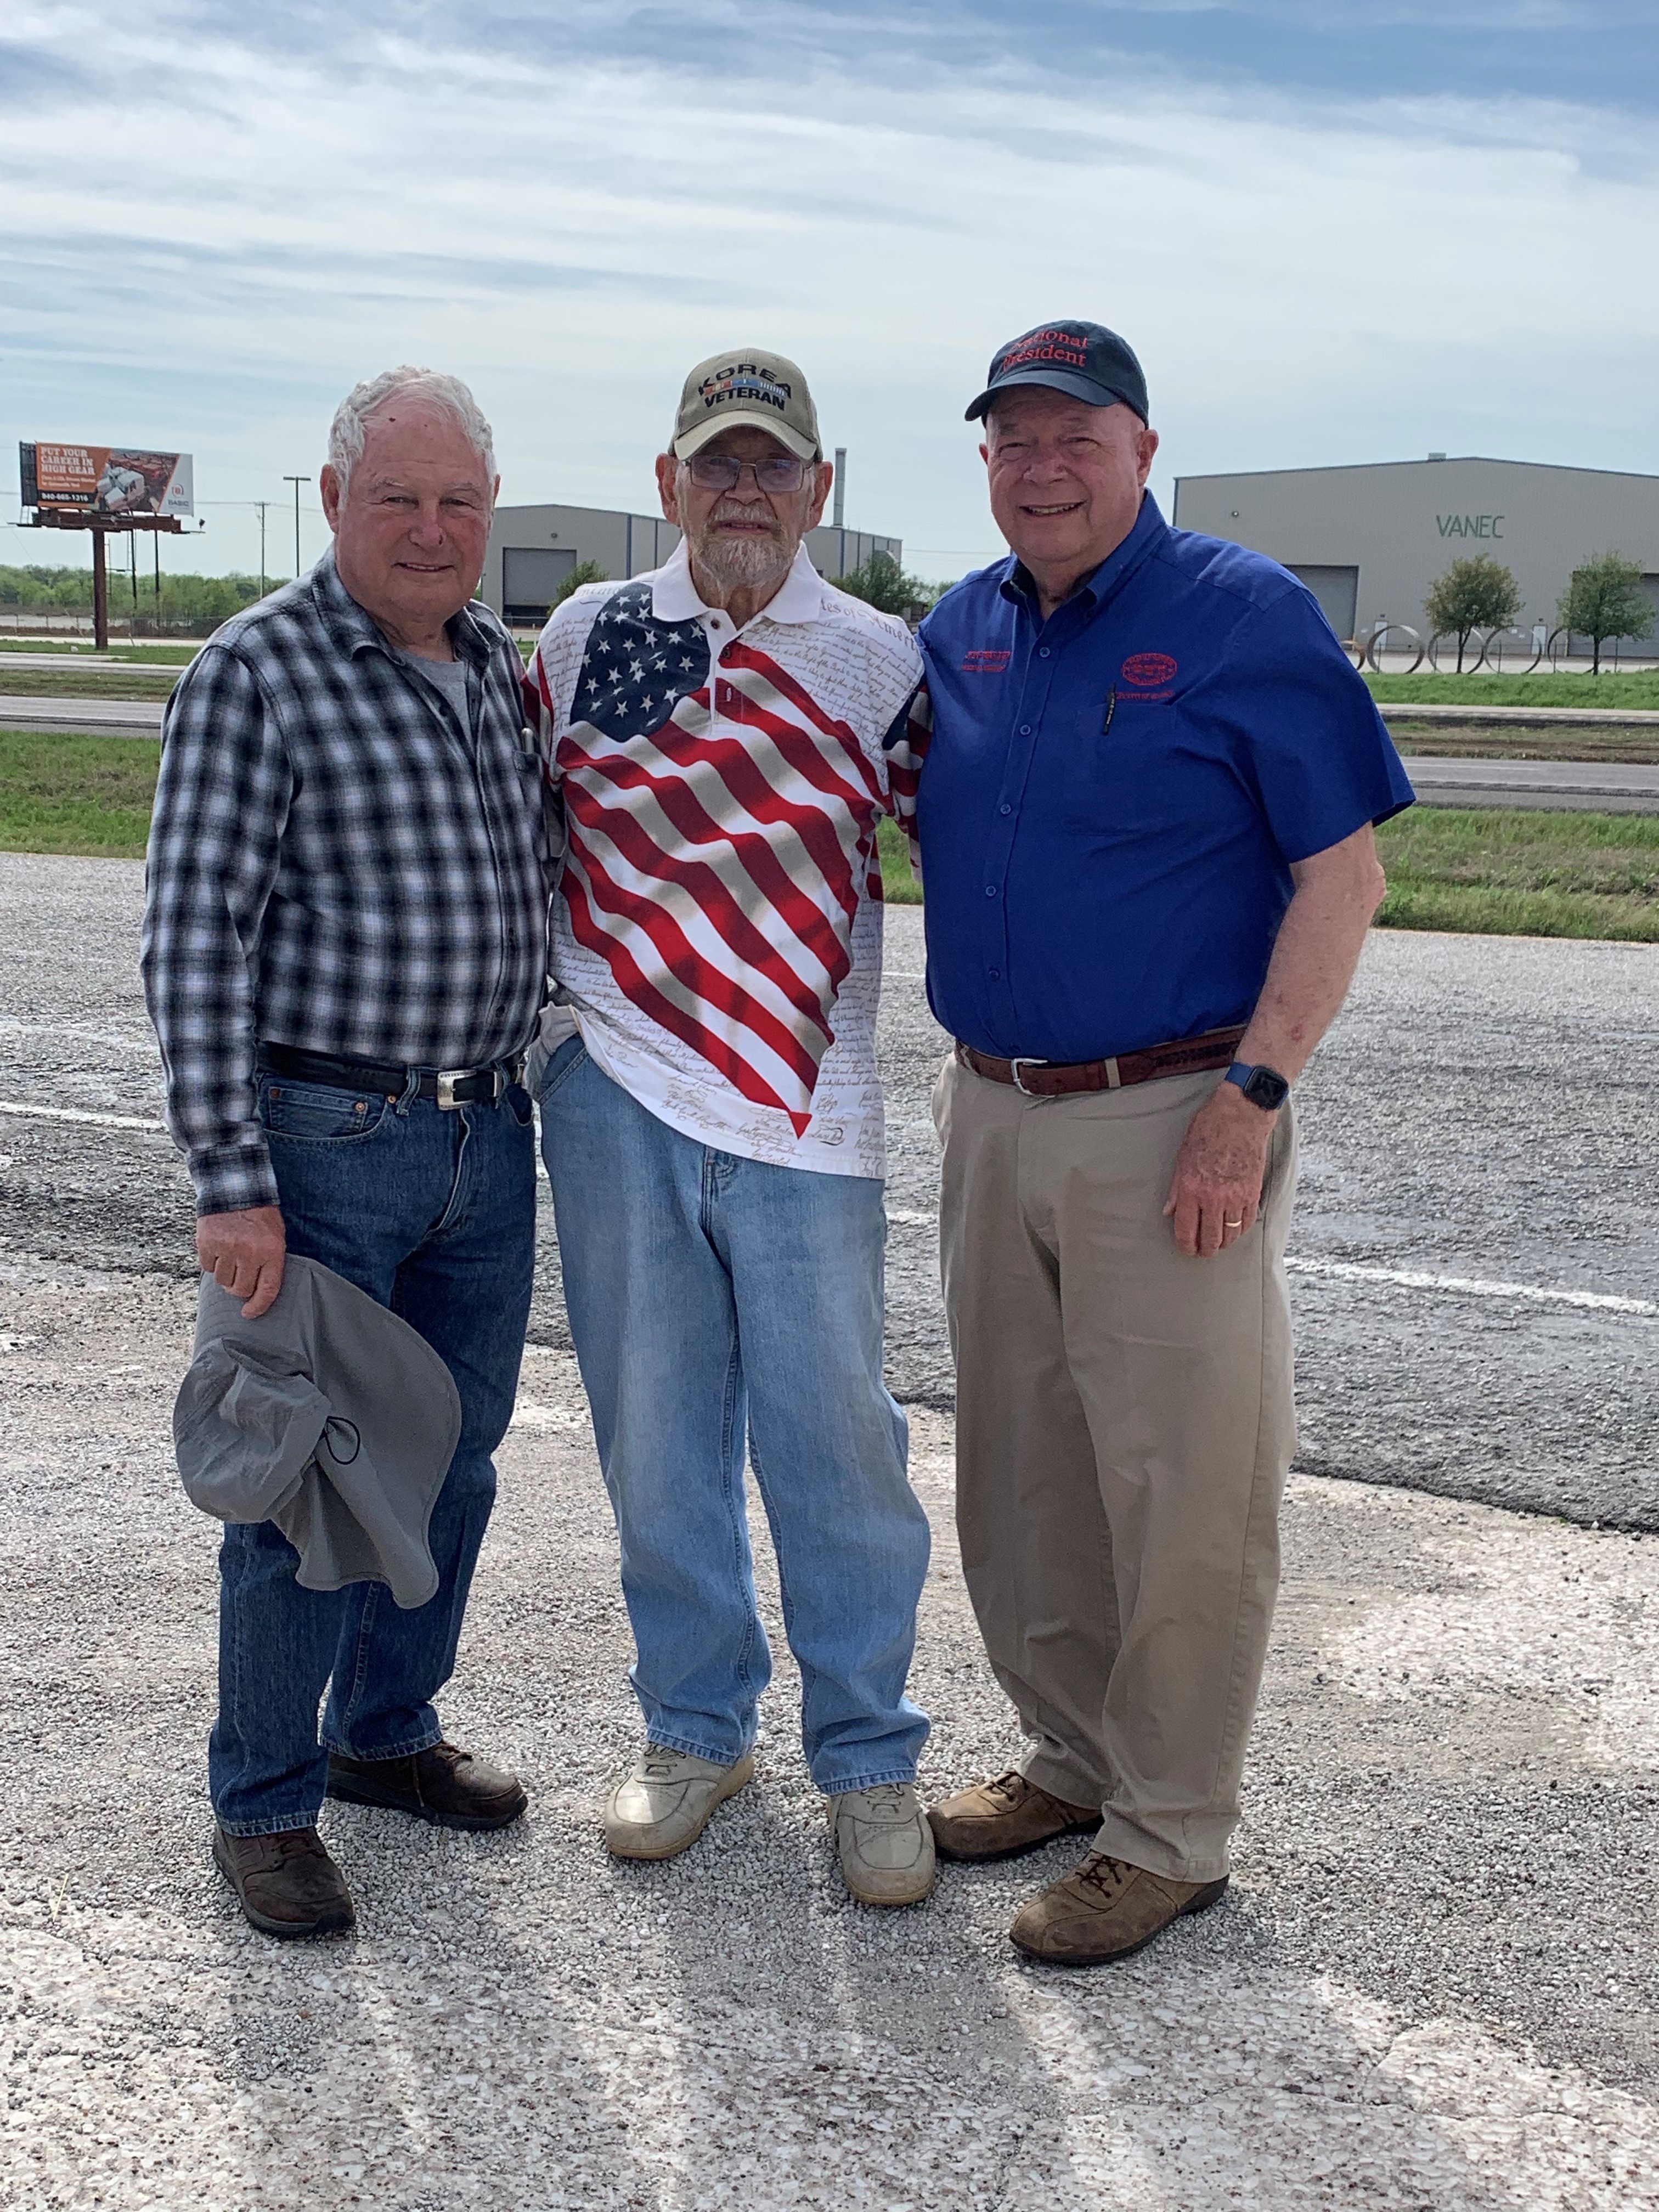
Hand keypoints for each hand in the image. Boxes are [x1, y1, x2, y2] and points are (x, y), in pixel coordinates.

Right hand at [197, 1205, 286, 1317]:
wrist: (235, 1187)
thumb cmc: (259, 1215)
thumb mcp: (275, 1236)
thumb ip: (270, 1262)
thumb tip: (259, 1292)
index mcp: (271, 1251)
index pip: (267, 1290)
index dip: (258, 1306)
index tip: (249, 1313)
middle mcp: (249, 1252)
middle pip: (241, 1289)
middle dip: (239, 1287)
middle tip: (240, 1274)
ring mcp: (227, 1248)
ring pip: (222, 1281)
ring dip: (225, 1274)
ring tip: (230, 1255)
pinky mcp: (207, 1244)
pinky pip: (207, 1267)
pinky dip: (212, 1262)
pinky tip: (218, 1248)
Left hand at [1163, 1084, 1274, 1258]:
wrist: (1240, 1117)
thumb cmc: (1208, 1132)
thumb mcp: (1182, 1158)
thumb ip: (1177, 1190)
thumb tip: (1169, 1212)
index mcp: (1191, 1189)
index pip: (1186, 1230)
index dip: (1186, 1245)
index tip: (1187, 1249)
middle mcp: (1213, 1198)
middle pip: (1210, 1239)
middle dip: (1205, 1250)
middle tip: (1203, 1251)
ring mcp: (1235, 1197)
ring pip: (1230, 1235)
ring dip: (1223, 1243)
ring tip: (1218, 1243)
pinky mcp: (1253, 1193)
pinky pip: (1246, 1222)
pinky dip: (1240, 1230)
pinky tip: (1234, 1230)